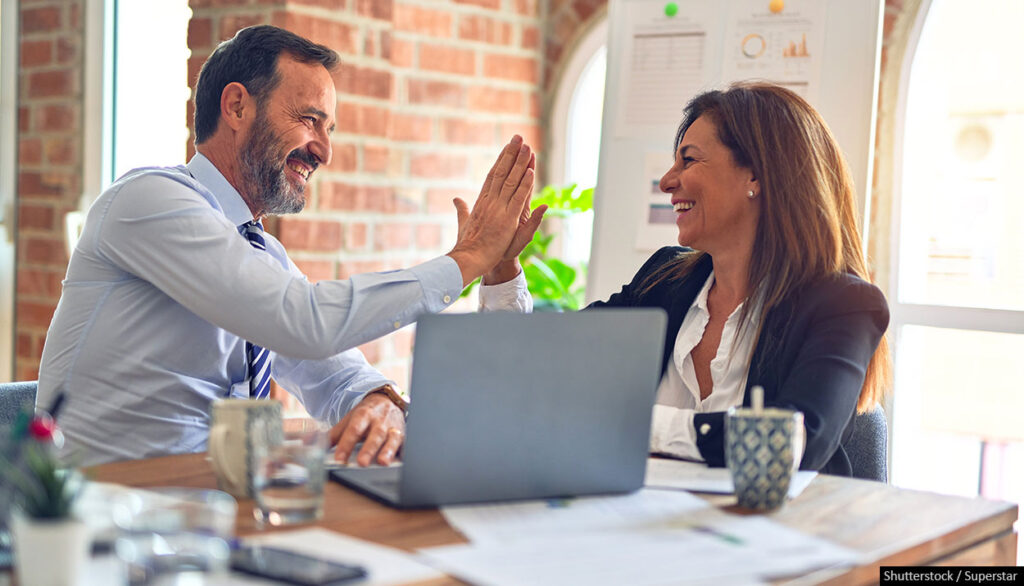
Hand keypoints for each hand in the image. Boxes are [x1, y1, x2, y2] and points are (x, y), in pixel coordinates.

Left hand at [329, 392, 404, 466]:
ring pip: (393, 438)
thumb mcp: (349, 419)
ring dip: (388, 451)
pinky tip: (400, 461)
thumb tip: (310, 444)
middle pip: (375, 434)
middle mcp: (380, 421)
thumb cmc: (366, 414)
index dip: (346, 444)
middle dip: (369, 449)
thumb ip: (332, 434)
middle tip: (362, 463)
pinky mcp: (404, 435)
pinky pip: (406, 444)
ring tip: (383, 462)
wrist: (387, 400)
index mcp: (364, 414)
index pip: (354, 429)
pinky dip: (404, 453)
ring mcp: (393, 428)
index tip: (339, 458)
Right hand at [447, 136, 534, 285]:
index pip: (493, 176)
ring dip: (520, 163)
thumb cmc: (466, 245)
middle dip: (511, 154)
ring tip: (527, 146)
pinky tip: (530, 170)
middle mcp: (490, 201)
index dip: (501, 160)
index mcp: (481, 201)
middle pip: (502, 172)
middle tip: (518, 137)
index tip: (507, 147)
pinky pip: (519, 197)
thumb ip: (462, 210)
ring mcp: (499, 209)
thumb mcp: (464, 223)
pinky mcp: (508, 219)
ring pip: (511, 181)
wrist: (469, 259)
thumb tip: (456, 199)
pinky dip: (525, 184)